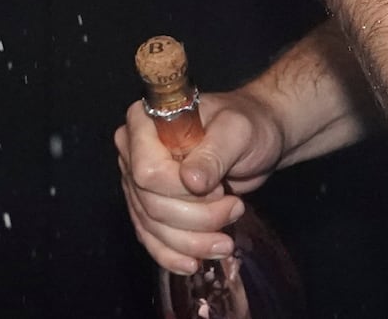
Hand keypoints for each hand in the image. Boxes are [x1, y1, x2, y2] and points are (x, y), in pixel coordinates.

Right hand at [116, 85, 289, 274]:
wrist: (255, 141)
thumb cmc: (246, 126)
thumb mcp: (237, 132)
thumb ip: (214, 153)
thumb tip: (192, 182)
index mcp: (144, 123)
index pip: (148, 171)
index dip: (181, 190)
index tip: (218, 188)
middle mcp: (132, 152)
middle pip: (151, 204)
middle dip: (197, 218)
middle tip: (235, 208)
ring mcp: (137, 181)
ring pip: (152, 227)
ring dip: (192, 242)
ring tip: (226, 240)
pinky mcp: (148, 206)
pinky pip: (150, 238)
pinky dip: (172, 256)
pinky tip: (194, 263)